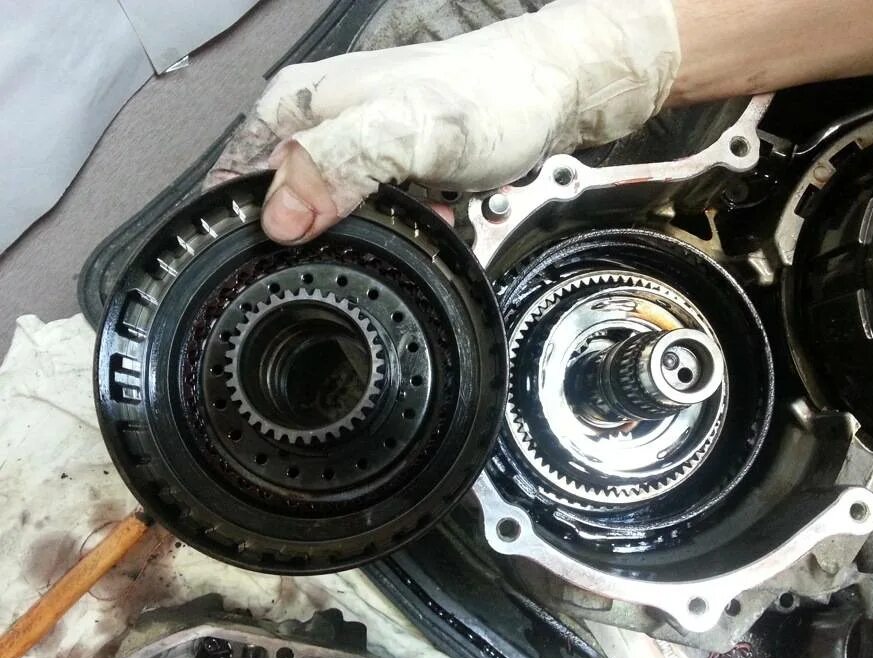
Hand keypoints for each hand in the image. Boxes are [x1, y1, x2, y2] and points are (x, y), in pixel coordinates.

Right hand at [206, 0, 679, 244]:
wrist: (551, 90)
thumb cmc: (490, 96)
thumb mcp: (407, 133)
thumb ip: (338, 167)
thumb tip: (280, 219)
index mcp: (300, 106)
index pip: (235, 180)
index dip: (246, 231)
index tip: (282, 265)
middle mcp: (319, 124)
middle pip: (283, 207)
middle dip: (323, 240)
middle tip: (368, 243)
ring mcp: (353, 146)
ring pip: (334, 217)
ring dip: (372, 236)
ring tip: (415, 220)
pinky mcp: (387, 165)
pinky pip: (376, 213)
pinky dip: (403, 226)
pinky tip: (432, 217)